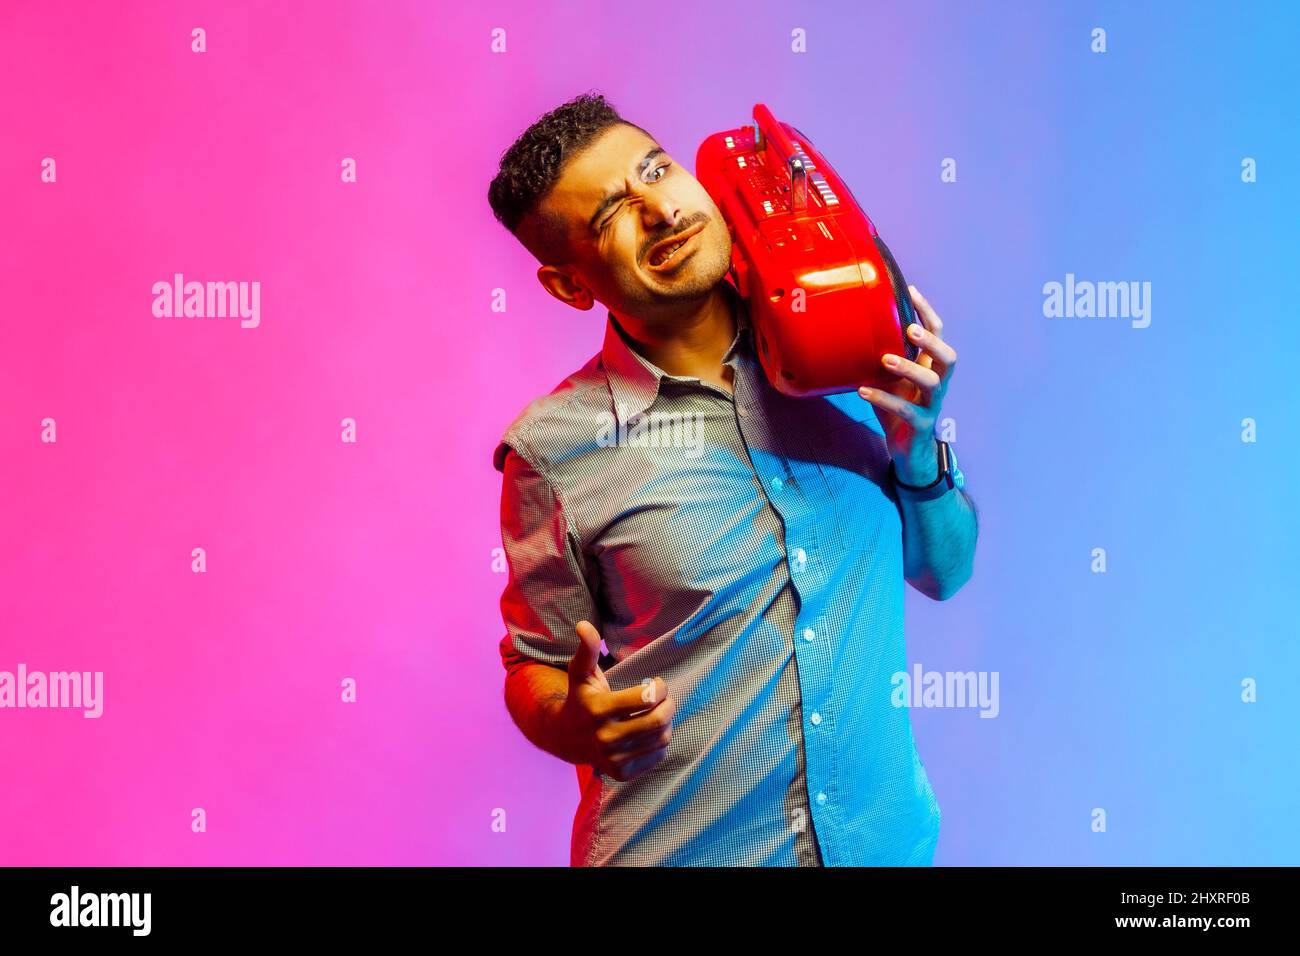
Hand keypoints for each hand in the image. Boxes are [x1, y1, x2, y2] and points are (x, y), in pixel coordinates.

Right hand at [558, 620, 676, 781]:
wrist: (565, 738)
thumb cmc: (580, 699)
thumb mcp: (580, 673)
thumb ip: (586, 649)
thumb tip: (584, 624)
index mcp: (598, 710)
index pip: (647, 698)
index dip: (661, 687)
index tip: (658, 682)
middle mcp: (605, 737)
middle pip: (658, 720)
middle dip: (670, 704)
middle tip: (666, 698)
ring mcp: (614, 759)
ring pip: (662, 738)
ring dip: (667, 722)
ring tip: (659, 713)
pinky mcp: (622, 773)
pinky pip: (658, 756)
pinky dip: (661, 742)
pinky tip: (650, 732)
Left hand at [858, 285, 957, 483]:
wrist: (906, 449)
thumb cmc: (897, 408)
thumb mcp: (889, 380)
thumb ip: (880, 358)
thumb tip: (851, 331)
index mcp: (930, 368)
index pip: (938, 335)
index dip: (928, 313)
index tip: (912, 290)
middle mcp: (936, 384)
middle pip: (948, 357)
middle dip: (931, 342)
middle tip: (910, 330)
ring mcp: (931, 405)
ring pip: (932, 382)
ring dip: (909, 368)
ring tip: (885, 359)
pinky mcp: (920, 425)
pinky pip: (906, 410)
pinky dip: (884, 399)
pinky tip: (864, 392)